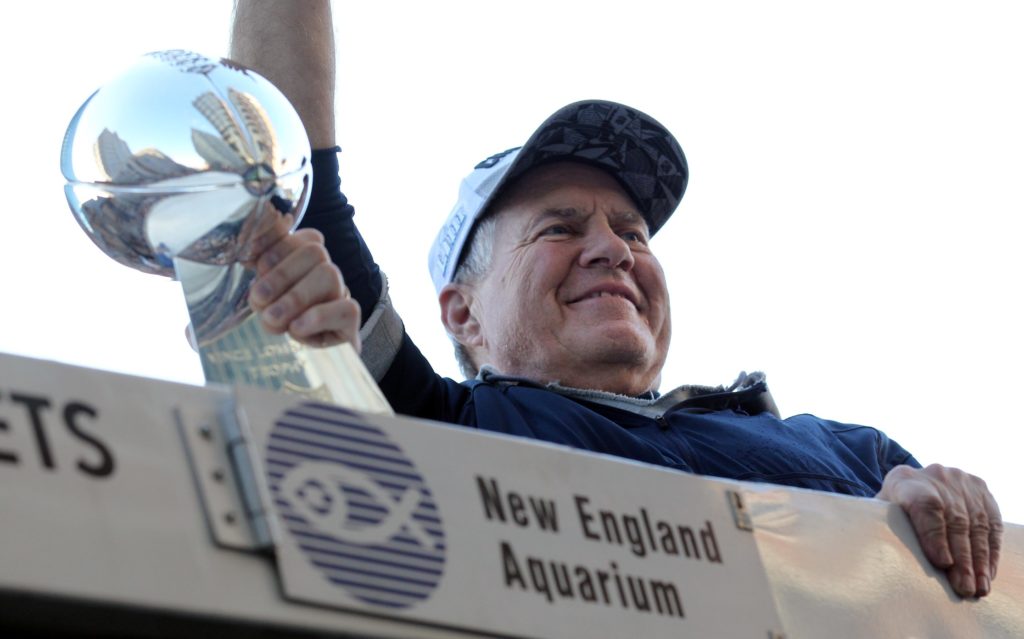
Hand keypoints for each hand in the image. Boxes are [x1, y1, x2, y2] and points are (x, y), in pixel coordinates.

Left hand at [247, 226, 360, 350]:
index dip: (272, 241)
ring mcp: (340, 293)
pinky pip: (346, 309)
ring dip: (295, 298)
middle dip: (281, 274)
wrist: (305, 357)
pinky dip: (318, 316)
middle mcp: (324, 270)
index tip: (248, 260)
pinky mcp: (349, 320)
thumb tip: (246, 254)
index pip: (293, 235)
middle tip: (259, 298)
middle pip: (314, 251)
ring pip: (329, 276)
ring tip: (272, 318)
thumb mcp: (262, 298)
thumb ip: (257, 277)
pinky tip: (297, 328)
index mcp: (302, 258)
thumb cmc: (281, 322)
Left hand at [877, 464, 1001, 597]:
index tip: (943, 563)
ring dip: (979, 561)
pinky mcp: (981, 490)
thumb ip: (884, 530)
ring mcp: (962, 481)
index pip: (925, 506)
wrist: (913, 482)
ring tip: (978, 587)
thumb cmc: (893, 510)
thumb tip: (889, 562)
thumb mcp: (880, 516)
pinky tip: (987, 573)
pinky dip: (991, 552)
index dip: (934, 536)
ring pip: (976, 525)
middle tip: (963, 587)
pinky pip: (992, 524)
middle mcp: (937, 477)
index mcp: (905, 481)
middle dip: (961, 559)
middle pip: (954, 520)